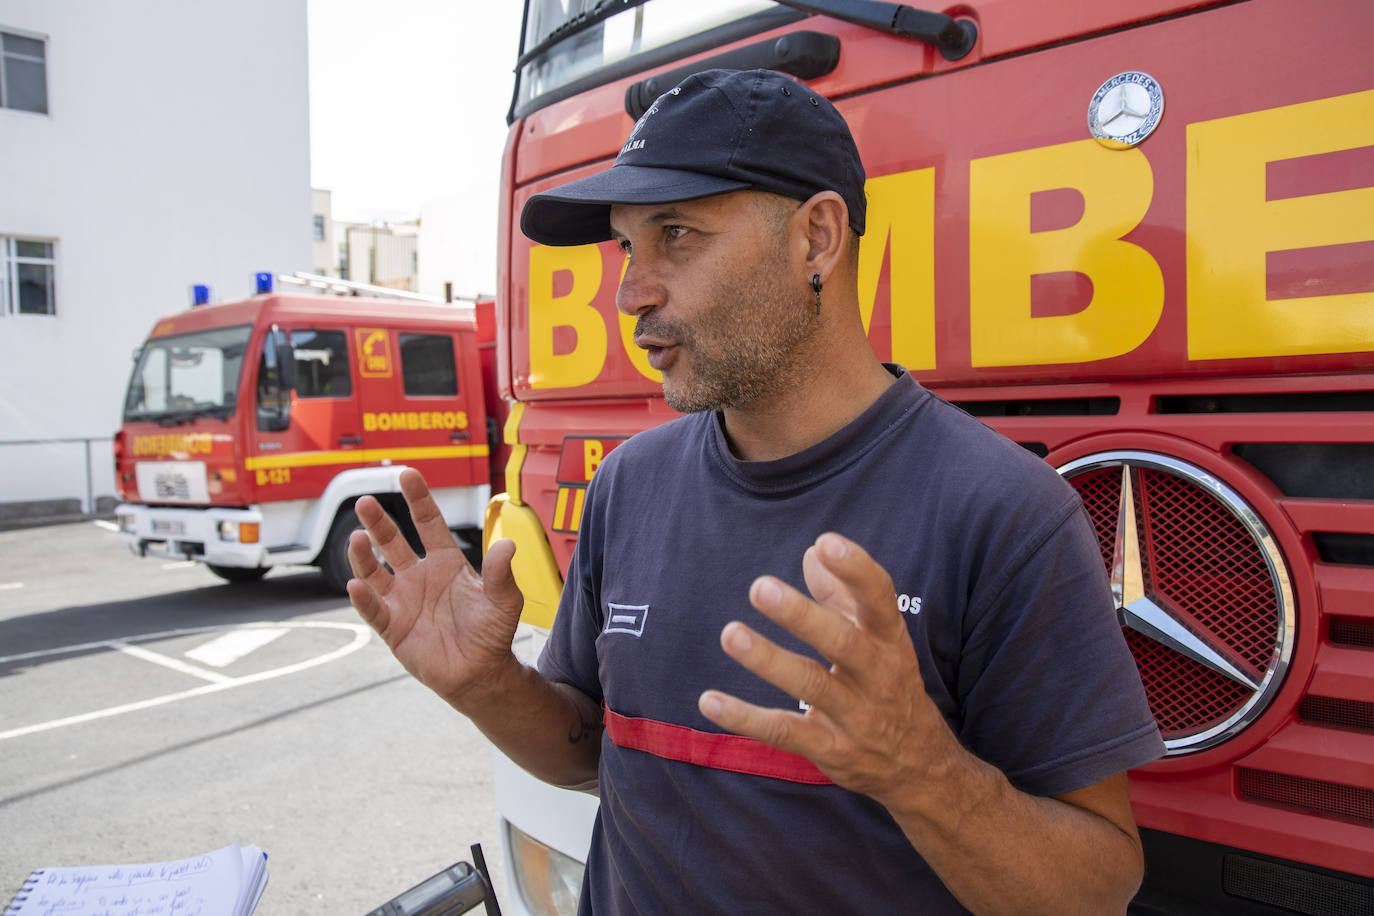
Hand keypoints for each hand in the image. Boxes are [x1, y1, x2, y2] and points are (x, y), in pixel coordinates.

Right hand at [347, 468, 523, 707]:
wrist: (480, 673)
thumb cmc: (492, 632)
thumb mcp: (504, 600)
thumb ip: (502, 573)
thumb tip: (508, 544)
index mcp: (445, 562)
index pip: (428, 523)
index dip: (418, 499)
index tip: (407, 473)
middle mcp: (418, 576)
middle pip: (392, 542)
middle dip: (378, 522)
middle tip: (364, 501)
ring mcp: (402, 600)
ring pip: (374, 572)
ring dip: (363, 556)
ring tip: (356, 538)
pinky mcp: (392, 627)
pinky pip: (373, 610)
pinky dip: (363, 598)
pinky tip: (355, 584)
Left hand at [698, 532, 963, 807]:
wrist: (919, 762)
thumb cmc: (887, 682)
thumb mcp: (877, 638)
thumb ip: (841, 595)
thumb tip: (811, 553)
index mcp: (890, 640)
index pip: (880, 599)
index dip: (857, 570)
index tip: (826, 542)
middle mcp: (878, 675)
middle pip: (842, 642)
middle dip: (801, 615)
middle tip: (760, 587)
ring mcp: (857, 717)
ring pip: (811, 685)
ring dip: (768, 660)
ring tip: (730, 634)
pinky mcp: (831, 750)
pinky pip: (784, 732)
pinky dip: (745, 717)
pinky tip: (709, 701)